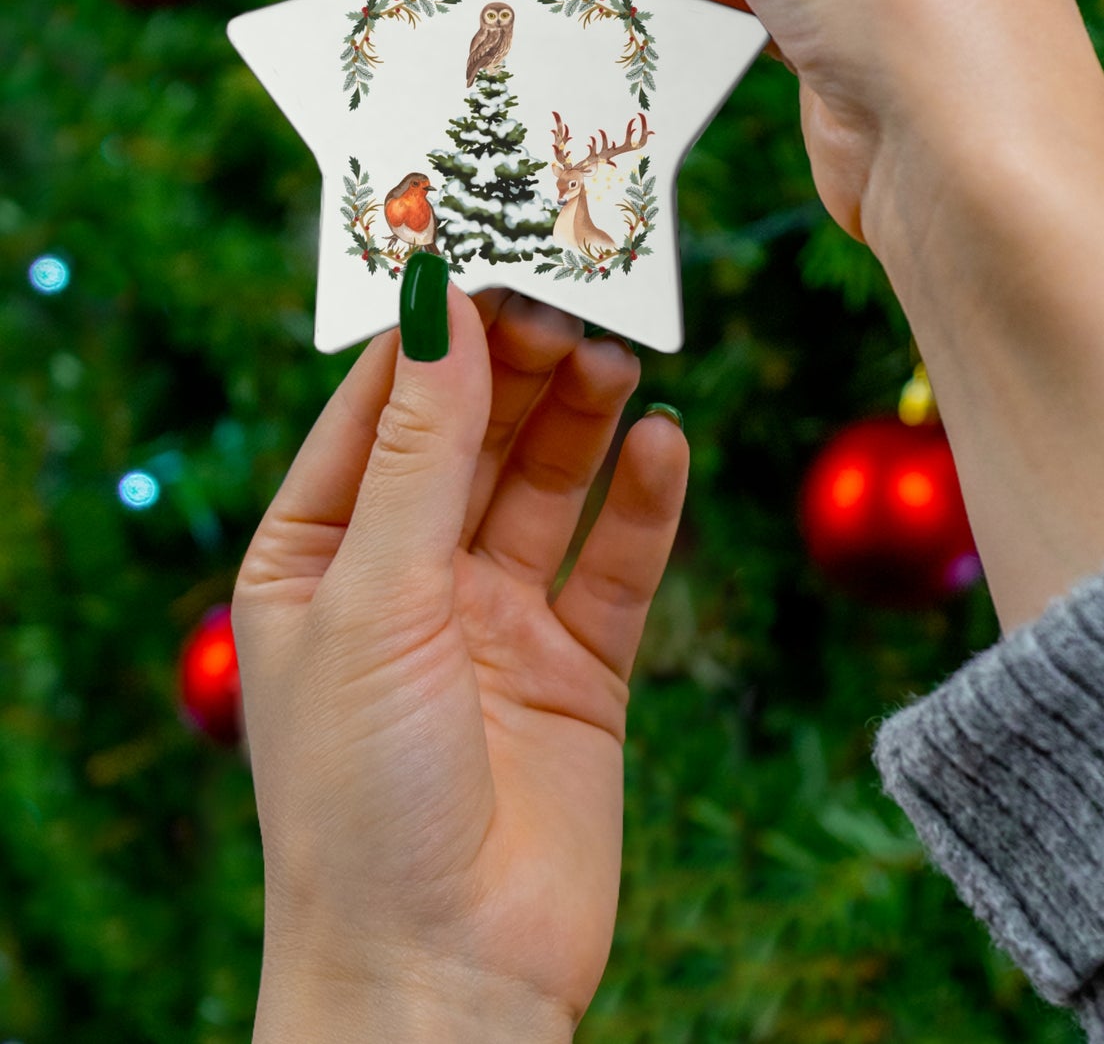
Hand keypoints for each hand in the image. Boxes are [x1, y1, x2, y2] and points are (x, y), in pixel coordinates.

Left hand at [233, 290, 686, 1039]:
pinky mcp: (579, 666)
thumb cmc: (361, 795)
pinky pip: (616, 562)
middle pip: (472, 437)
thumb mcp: (375, 598)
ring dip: (582, 419)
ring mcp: (497, 621)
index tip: (485, 252)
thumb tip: (439, 305)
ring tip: (618, 356)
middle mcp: (407, 579)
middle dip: (517, 367)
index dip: (430, 334)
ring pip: (548, 485)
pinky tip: (666, 445)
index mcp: (318, 558)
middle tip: (571, 299)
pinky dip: (643, 503)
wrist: (445, 977)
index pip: (377, 411)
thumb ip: (419, 450)